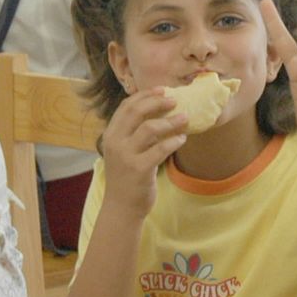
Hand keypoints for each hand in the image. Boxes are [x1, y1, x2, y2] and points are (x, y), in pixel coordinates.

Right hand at [100, 89, 186, 216]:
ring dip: (170, 121)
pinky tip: (182, 139)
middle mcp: (115, 142)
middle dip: (157, 102)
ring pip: (149, 128)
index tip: (162, 89)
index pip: (126, 107)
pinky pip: (160, 149)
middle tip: (175, 100)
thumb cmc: (128, 178)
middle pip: (136, 112)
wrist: (122, 207)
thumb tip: (160, 114)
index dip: (145, 95)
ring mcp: (126, 155)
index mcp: (111, 135)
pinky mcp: (139, 169)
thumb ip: (135, 134)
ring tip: (185, 119)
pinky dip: (173, 142)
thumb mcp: (125, 152)